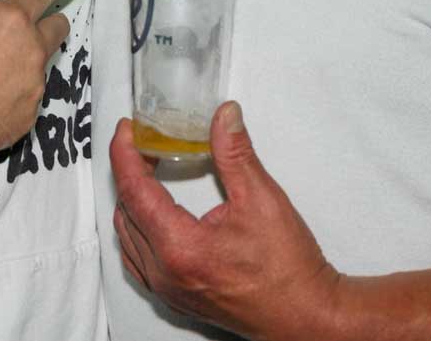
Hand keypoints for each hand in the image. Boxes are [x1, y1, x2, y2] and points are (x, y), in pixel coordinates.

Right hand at [0, 0, 76, 166]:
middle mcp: (31, 50)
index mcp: (12, 19)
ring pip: (36, 70)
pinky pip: (24, 102)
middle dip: (51, 25)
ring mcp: (32, 87)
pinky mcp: (26, 119)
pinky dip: (9, 99)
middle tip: (36, 30)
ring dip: (21, 68)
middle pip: (57, 31)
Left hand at [111, 102, 344, 340]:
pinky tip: (153, 212)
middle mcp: (165, 273)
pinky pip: (137, 259)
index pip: (134, 190)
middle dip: (130, 171)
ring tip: (149, 170)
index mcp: (180, 247)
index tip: (127, 129)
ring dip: (132, 200)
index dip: (125, 154)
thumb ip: (235, 152)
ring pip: (127, 236)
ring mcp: (166, 290)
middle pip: (125, 210)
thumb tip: (225, 116)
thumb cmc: (288, 268)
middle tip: (146, 142)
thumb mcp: (263, 199)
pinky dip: (137, 229)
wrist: (305, 314)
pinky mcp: (173, 297)